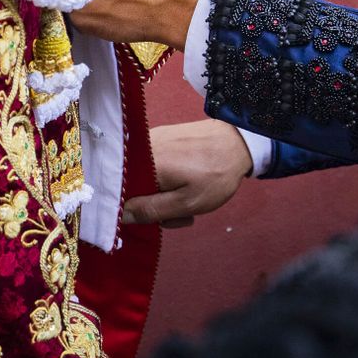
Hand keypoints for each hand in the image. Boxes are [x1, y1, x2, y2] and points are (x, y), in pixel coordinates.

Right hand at [123, 120, 252, 227]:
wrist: (237, 141)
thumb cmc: (215, 174)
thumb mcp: (187, 202)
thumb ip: (152, 210)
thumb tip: (122, 216)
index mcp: (144, 165)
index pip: (120, 195)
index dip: (134, 213)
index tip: (156, 220)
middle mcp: (139, 149)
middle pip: (131, 188)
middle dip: (153, 205)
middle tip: (180, 213)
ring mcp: (147, 141)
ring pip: (142, 178)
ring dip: (160, 192)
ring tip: (187, 195)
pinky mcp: (156, 137)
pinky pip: (149, 165)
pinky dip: (163, 177)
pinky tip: (183, 180)